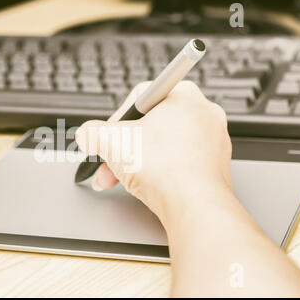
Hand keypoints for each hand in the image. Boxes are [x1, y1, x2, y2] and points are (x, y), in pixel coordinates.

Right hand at [75, 81, 231, 225]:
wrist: (195, 205)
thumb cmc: (164, 168)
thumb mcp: (111, 143)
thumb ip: (92, 133)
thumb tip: (86, 134)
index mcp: (182, 94)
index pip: (138, 99)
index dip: (115, 120)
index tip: (107, 138)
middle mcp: (203, 112)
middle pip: (150, 126)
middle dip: (123, 148)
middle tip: (110, 163)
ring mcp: (212, 140)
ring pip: (164, 146)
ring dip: (138, 162)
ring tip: (124, 178)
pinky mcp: (213, 165)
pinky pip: (179, 162)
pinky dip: (161, 172)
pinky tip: (149, 184)